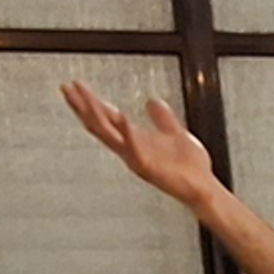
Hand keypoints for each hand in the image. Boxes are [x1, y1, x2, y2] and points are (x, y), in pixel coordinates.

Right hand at [62, 80, 220, 211]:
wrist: (205, 188)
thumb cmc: (190, 167)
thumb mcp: (175, 133)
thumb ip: (163, 118)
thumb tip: (153, 100)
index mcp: (135, 140)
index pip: (106, 117)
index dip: (90, 102)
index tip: (76, 86)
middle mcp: (131, 150)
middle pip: (99, 126)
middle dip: (83, 107)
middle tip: (68, 89)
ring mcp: (137, 159)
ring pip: (109, 136)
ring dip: (96, 117)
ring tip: (86, 99)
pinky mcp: (149, 169)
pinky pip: (134, 150)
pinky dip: (128, 134)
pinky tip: (123, 118)